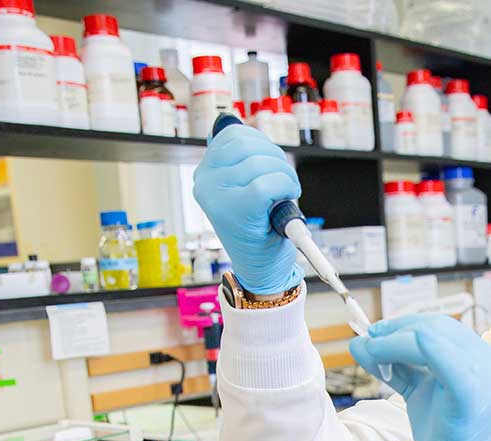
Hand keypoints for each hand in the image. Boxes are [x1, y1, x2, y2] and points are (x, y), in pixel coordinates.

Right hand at [193, 124, 302, 293]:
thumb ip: (237, 159)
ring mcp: (217, 196)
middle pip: (247, 144)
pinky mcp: (235, 210)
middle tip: (284, 183)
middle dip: (276, 160)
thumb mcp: (244, 188)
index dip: (263, 145)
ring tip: (284, 195)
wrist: (263, 270)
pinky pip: (269, 183)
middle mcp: (205, 182)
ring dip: (285, 176)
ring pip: (261, 163)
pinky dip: (285, 188)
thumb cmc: (260, 228)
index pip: (234, 134)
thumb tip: (228, 122)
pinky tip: (283, 203)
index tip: (270, 167)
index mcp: (206, 173)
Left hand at [349, 315, 490, 440]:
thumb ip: (400, 367)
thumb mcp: (422, 393)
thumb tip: (363, 342)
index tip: (372, 335)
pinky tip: (375, 358)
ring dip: (389, 339)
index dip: (401, 325)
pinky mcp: (469, 392)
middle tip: (365, 340)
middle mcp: (487, 360)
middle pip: (433, 325)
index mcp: (481, 359)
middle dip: (393, 329)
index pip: (439, 326)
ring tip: (365, 350)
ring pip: (429, 334)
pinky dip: (398, 349)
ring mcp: (482, 374)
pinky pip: (433, 353)